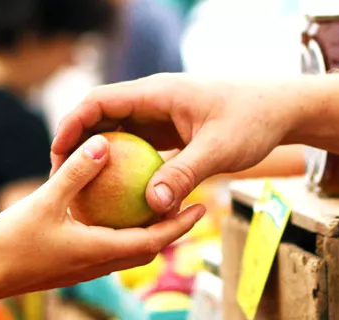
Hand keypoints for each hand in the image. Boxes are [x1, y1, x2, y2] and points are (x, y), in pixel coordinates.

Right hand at [0, 134, 204, 300]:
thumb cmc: (10, 243)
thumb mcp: (44, 202)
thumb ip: (76, 173)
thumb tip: (104, 144)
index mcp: (100, 252)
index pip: (154, 240)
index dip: (180, 225)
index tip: (202, 207)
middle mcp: (99, 265)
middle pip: (148, 248)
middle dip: (172, 229)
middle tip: (192, 205)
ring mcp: (85, 269)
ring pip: (128, 251)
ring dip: (149, 233)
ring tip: (160, 207)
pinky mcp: (71, 267)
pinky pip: (108, 249)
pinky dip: (122, 233)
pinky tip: (114, 213)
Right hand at [51, 74, 300, 213]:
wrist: (281, 110)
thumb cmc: (253, 121)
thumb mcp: (219, 150)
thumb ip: (184, 175)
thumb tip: (153, 206)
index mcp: (157, 93)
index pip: (99, 101)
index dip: (72, 125)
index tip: (57, 154)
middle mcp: (153, 102)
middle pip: (101, 118)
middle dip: (77, 145)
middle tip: (59, 179)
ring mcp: (161, 117)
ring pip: (117, 135)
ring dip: (98, 159)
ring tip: (80, 191)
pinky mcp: (170, 133)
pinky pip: (137, 149)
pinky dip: (124, 169)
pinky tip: (117, 198)